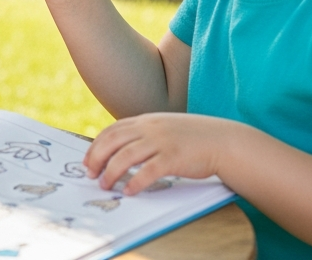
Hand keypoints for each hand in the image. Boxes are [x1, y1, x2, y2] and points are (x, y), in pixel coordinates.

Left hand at [84, 113, 239, 194]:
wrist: (223, 140)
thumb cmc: (192, 138)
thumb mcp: (164, 128)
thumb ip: (143, 134)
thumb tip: (120, 151)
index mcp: (145, 121)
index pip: (111, 131)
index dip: (95, 146)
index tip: (87, 161)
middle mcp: (150, 128)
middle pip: (113, 142)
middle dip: (97, 158)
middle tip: (91, 174)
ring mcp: (162, 141)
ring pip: (125, 156)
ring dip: (111, 172)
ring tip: (105, 185)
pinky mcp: (174, 157)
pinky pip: (148, 171)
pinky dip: (136, 182)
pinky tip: (130, 191)